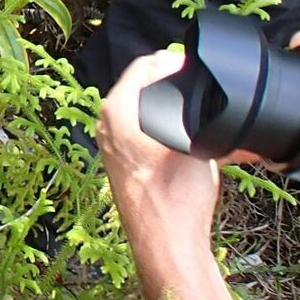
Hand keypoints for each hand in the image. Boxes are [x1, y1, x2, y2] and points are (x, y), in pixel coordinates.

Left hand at [97, 50, 220, 268]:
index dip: (170, 61)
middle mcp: (105, 122)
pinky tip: (180, 130)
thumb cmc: (175, 193)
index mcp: (117, 109)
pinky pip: (137, 126)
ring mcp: (107, 140)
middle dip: (166, 80)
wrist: (164, 238)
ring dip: (163, 102)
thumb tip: (188, 87)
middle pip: (137, 84)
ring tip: (190, 104)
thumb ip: (187, 107)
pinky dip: (157, 122)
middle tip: (193, 81)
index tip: (190, 64)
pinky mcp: (116, 158)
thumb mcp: (194, 141)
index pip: (143, 66)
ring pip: (138, 106)